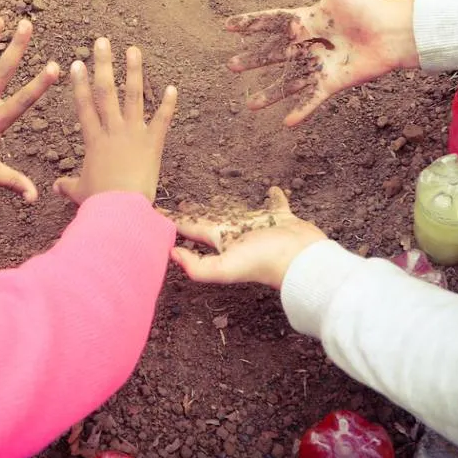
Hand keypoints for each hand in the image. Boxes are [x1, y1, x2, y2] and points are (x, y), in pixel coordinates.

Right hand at [53, 38, 177, 203]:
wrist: (121, 208)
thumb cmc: (99, 201)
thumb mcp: (80, 192)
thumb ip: (68, 185)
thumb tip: (55, 188)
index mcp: (93, 140)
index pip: (83, 105)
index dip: (79, 83)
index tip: (77, 64)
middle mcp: (112, 130)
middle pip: (106, 91)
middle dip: (103, 64)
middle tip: (102, 42)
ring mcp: (134, 134)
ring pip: (133, 96)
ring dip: (134, 71)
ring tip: (133, 49)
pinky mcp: (153, 143)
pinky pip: (163, 119)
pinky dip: (169, 104)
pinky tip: (173, 87)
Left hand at [167, 188, 326, 289]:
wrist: (302, 260)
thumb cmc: (265, 262)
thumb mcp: (226, 267)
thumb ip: (198, 266)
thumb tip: (171, 254)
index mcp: (221, 239)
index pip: (190, 229)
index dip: (172, 222)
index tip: (155, 212)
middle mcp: (237, 232)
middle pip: (211, 218)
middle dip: (196, 213)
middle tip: (182, 204)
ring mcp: (260, 225)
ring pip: (240, 211)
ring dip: (230, 204)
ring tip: (219, 196)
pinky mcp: (282, 218)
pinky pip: (276, 204)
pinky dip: (275, 196)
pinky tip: (273, 189)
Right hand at [226, 0, 416, 126]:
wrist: (391, 32)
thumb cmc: (364, 5)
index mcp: (306, 20)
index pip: (270, 23)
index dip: (250, 24)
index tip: (228, 26)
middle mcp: (309, 44)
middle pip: (273, 54)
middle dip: (252, 61)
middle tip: (231, 67)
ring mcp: (319, 65)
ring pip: (288, 82)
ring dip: (269, 94)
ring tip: (250, 105)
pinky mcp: (333, 82)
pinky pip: (313, 98)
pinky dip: (301, 112)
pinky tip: (287, 124)